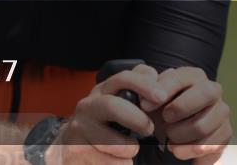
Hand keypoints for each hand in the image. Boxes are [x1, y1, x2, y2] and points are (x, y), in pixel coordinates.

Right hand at [47, 63, 168, 163]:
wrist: (72, 145)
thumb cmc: (105, 124)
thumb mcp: (120, 102)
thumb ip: (141, 89)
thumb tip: (164, 79)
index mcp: (102, 91)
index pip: (122, 78)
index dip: (143, 85)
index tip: (162, 97)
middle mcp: (88, 106)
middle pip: (112, 106)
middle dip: (137, 119)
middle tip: (149, 130)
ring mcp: (78, 128)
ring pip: (113, 142)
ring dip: (130, 150)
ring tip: (130, 151)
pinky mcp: (74, 151)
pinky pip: (107, 163)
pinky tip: (117, 161)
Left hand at [138, 66, 230, 163]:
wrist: (170, 130)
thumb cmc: (159, 107)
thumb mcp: (148, 92)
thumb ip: (144, 82)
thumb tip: (148, 85)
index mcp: (194, 76)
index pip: (182, 78)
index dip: (163, 90)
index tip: (145, 106)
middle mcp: (213, 90)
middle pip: (204, 95)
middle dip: (179, 109)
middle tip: (163, 120)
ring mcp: (221, 112)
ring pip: (202, 126)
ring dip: (179, 136)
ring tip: (168, 139)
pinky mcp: (225, 133)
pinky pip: (209, 146)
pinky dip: (189, 151)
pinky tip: (178, 150)